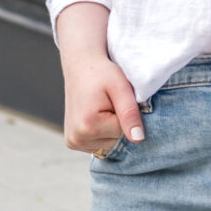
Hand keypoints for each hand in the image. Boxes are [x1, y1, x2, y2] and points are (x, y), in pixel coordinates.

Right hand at [56, 1, 144, 153]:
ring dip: (111, 129)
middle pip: (115, 142)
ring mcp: (73, 142)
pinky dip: (103, 132)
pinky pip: (100, 144)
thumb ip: (129, 114)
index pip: (124, 134)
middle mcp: (76, 138)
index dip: (126, 116)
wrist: (81, 65)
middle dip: (119, 124)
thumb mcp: (120, 88)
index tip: (116, 100)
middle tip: (110, 103)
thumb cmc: (101, 72)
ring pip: (109, 145)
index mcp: (87, 126)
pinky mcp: (73, 142)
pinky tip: (97, 115)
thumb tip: (138, 139)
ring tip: (103, 107)